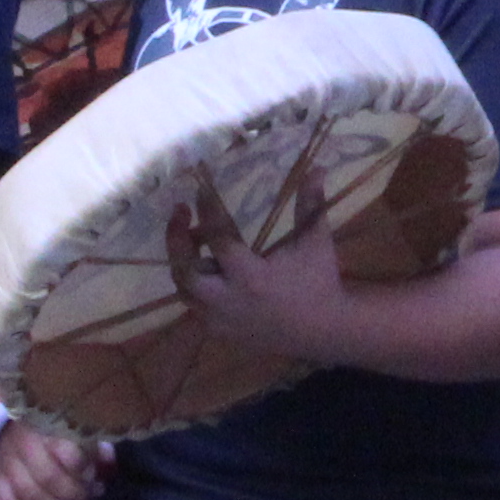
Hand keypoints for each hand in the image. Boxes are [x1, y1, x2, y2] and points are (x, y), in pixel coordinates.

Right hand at [0, 424, 113, 499]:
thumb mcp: (78, 428)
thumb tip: (109, 465)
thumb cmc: (56, 427)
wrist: (14, 425)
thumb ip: (95, 446)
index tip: (94, 477)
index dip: (82, 469)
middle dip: (74, 496)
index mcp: (49, 425)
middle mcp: (24, 444)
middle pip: (47, 479)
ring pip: (29, 496)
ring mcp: (7, 464)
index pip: (65, 451)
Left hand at [164, 164, 366, 369]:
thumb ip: (310, 204)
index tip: (199, 188)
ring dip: (184, 262)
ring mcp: (221, 320)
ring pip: (185, 290)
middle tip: (179, 213)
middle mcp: (229, 300)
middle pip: (185, 271)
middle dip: (176, 240)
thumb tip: (317, 167)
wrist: (323, 331)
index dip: (207, 210)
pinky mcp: (220, 331)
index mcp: (251, 276)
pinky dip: (195, 284)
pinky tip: (207, 266)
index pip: (218, 238)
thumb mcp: (315, 241)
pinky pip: (195, 305)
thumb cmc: (319, 282)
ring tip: (193, 238)